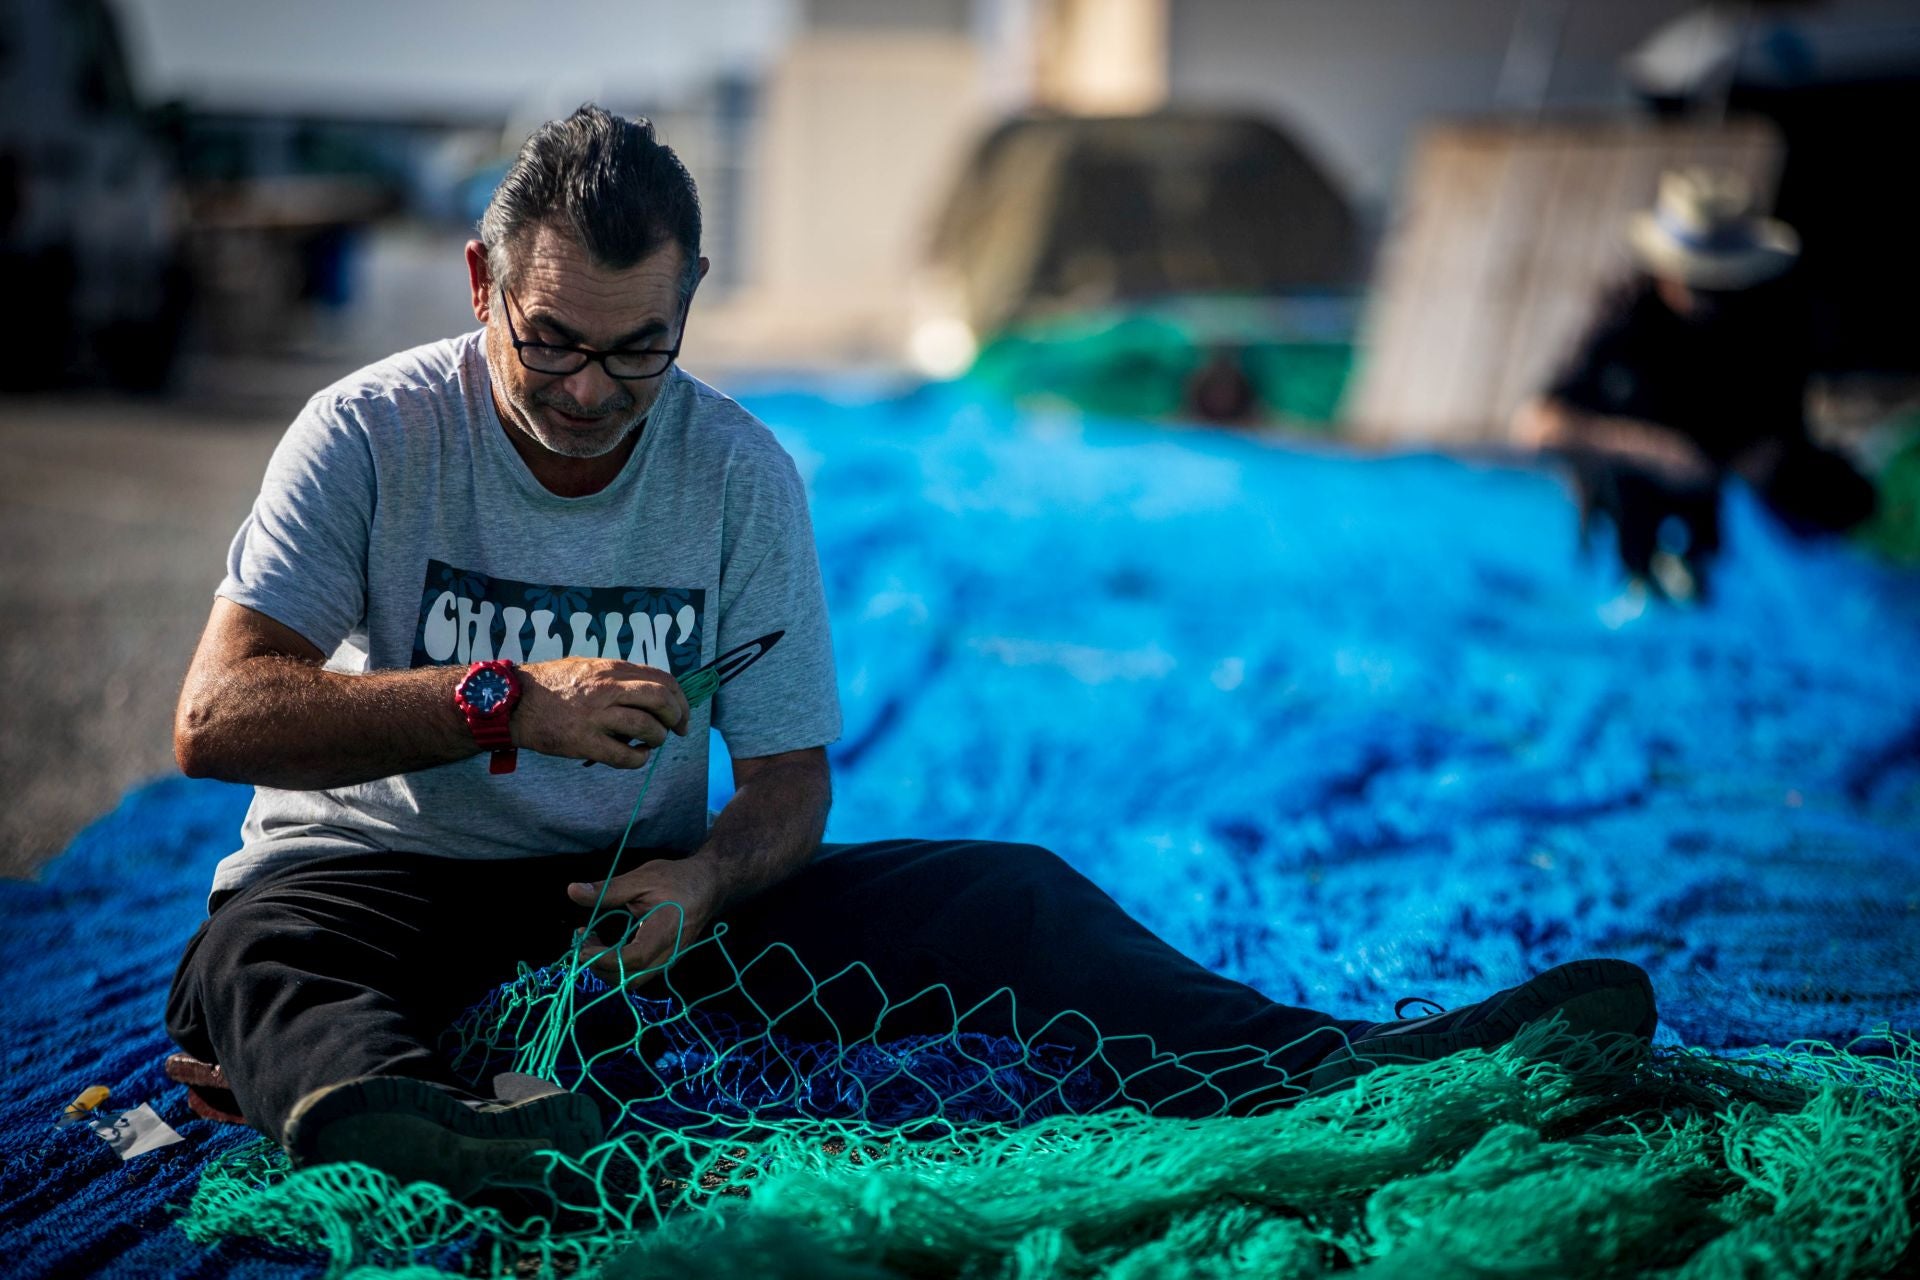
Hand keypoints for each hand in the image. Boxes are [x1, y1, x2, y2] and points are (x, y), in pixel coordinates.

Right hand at [514, 658, 690, 767]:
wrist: (513, 702)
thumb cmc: (551, 685)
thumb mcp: (588, 667)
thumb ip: (618, 678)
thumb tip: (651, 693)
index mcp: (611, 670)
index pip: (662, 679)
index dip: (680, 698)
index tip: (681, 713)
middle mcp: (607, 689)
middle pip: (661, 699)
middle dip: (677, 716)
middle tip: (677, 729)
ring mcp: (596, 716)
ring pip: (647, 728)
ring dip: (657, 738)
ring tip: (651, 742)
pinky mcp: (584, 742)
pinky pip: (625, 756)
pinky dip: (639, 760)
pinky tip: (636, 757)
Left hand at [566, 856, 724, 987]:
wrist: (709, 884)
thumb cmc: (677, 879)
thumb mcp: (641, 878)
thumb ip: (608, 889)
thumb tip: (572, 891)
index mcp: (665, 932)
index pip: (632, 959)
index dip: (603, 958)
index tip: (582, 945)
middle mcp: (669, 953)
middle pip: (630, 979)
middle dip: (600, 969)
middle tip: (582, 945)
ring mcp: (669, 960)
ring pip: (633, 980)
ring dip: (607, 968)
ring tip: (592, 942)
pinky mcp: (666, 959)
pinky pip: (639, 973)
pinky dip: (618, 965)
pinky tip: (606, 944)